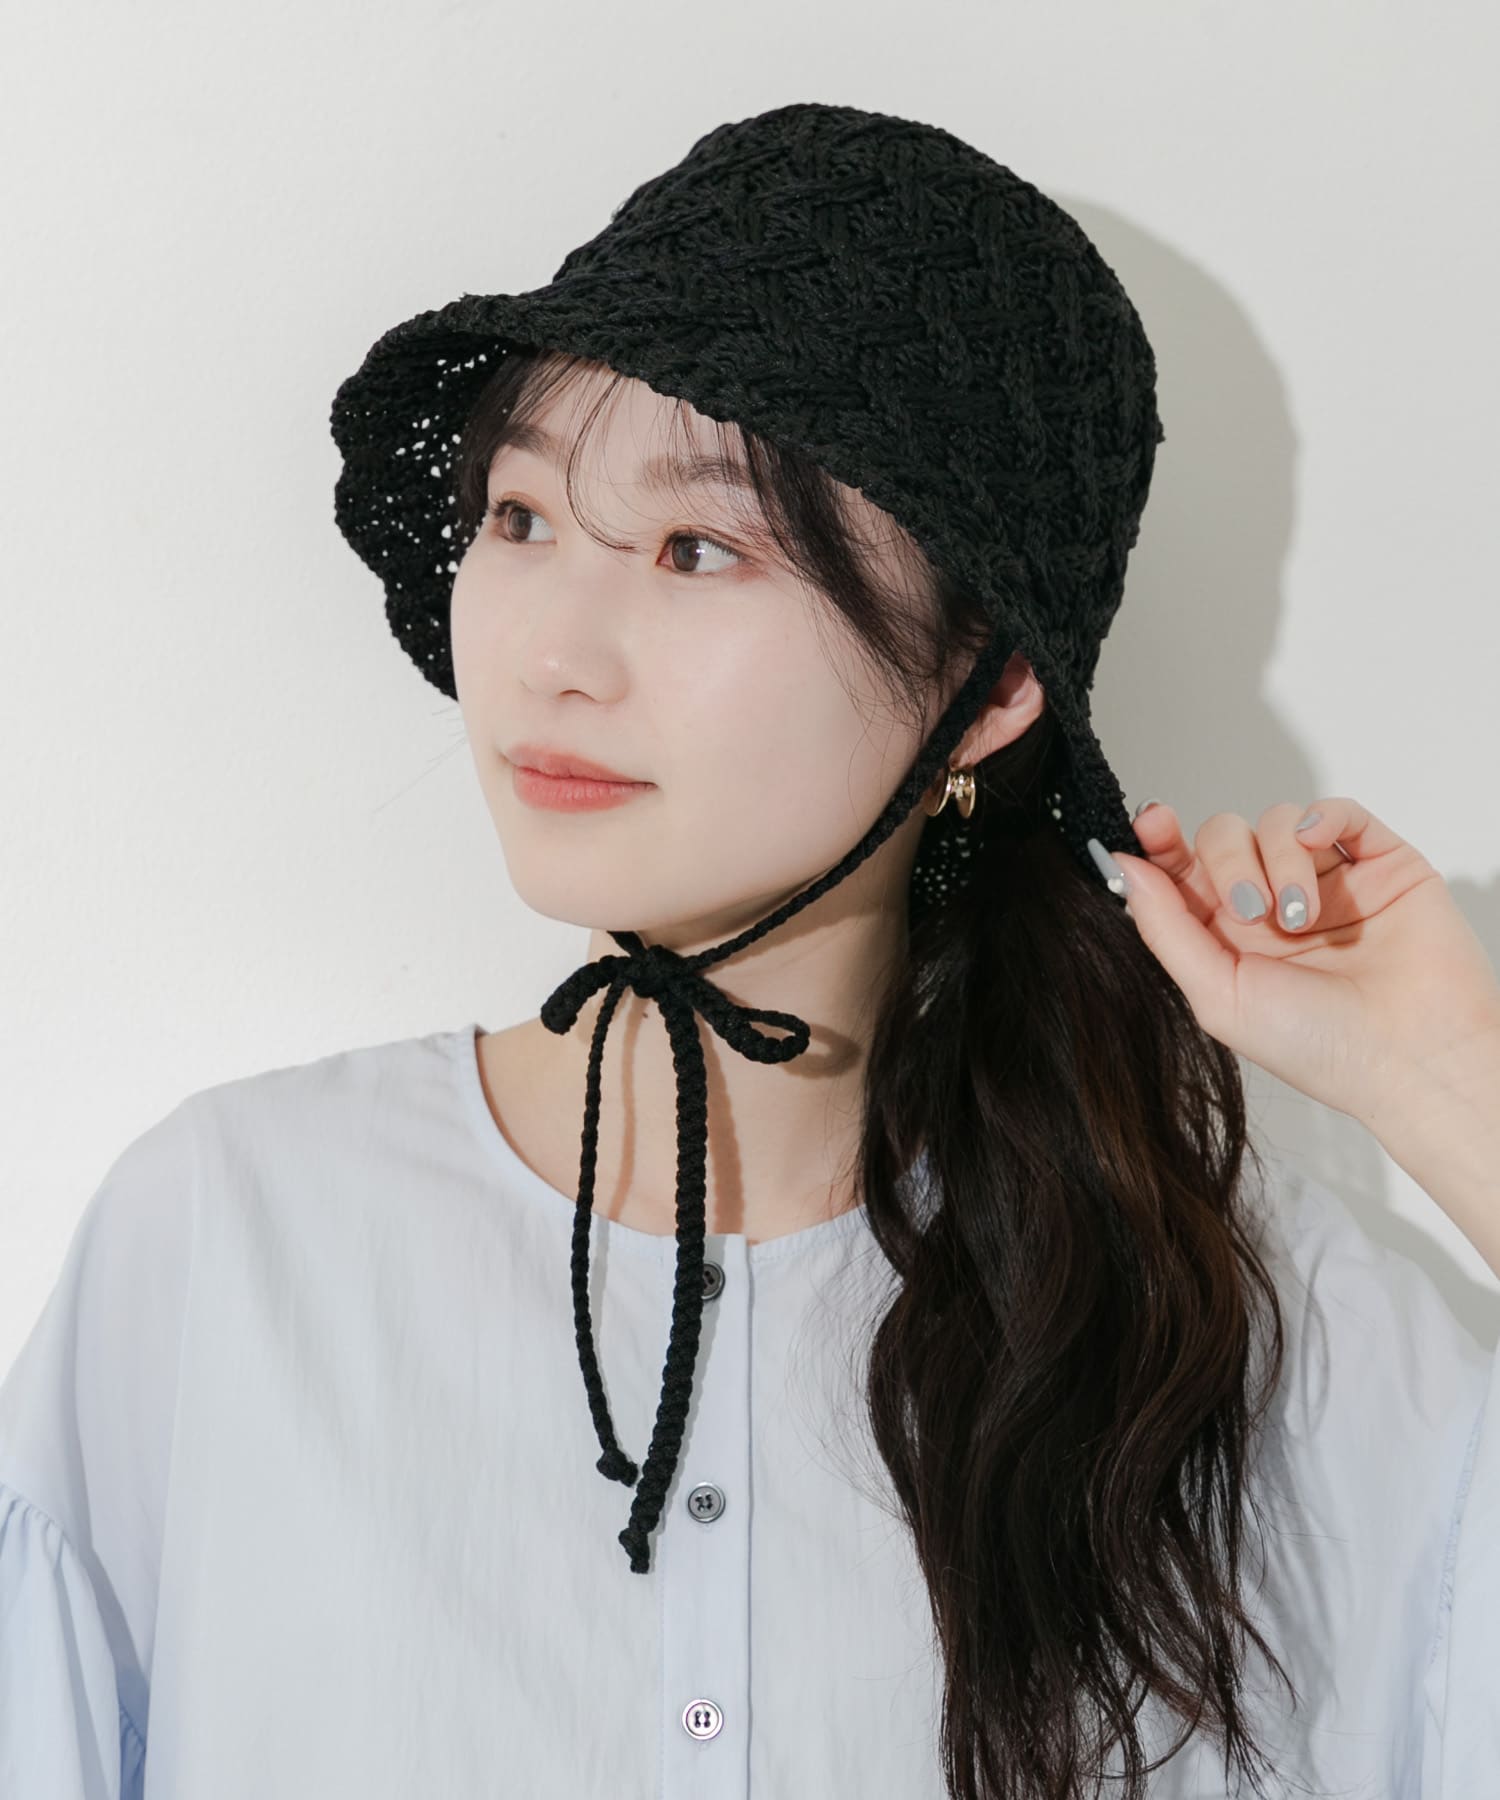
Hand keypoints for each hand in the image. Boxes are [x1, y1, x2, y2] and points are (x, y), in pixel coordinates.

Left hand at [1105, 797, 1499, 1129]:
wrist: (1414, 1056)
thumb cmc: (1321, 1046)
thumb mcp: (1218, 995)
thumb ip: (1165, 928)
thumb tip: (1124, 866)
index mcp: (1227, 938)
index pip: (1183, 870)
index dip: (1161, 843)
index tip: (1150, 825)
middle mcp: (1272, 904)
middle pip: (1223, 837)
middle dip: (1228, 864)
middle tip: (1253, 913)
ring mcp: (1327, 881)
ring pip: (1277, 823)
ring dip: (1280, 862)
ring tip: (1302, 918)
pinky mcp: (1379, 863)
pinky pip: (1339, 812)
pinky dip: (1322, 817)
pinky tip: (1319, 845)